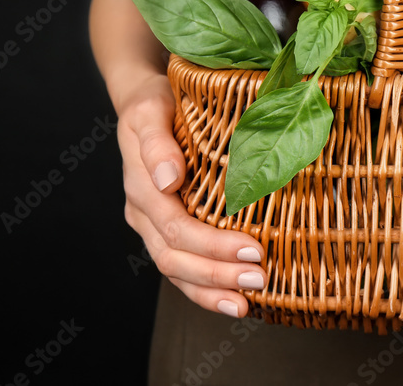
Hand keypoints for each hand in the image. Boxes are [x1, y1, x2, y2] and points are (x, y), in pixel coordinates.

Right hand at [117, 72, 266, 317]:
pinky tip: (236, 298)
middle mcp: (144, 214)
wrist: (146, 101)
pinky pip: (184, 267)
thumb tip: (168, 181)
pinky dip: (208, 287)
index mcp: (141, 189)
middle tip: (261, 279)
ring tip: (248, 301)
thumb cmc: (155, 102)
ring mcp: (154, 226)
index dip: (213, 246)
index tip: (255, 249)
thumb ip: (157, 143)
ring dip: (213, 291)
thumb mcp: (150, 110)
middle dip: (218, 275)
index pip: (177, 229)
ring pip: (178, 272)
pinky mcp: (169, 228)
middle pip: (176, 259)